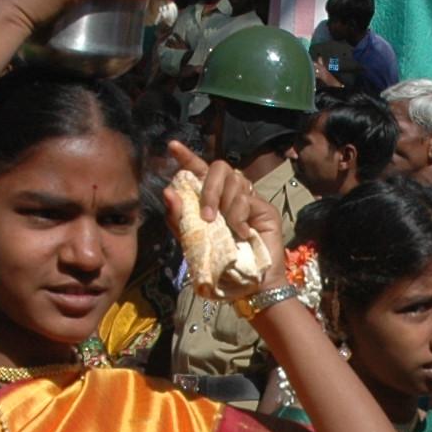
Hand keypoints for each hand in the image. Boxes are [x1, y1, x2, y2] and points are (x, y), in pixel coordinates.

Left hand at [162, 139, 291, 291]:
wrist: (247, 285)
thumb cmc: (221, 266)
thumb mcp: (193, 244)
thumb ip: (179, 220)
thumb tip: (168, 192)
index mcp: (209, 200)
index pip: (198, 171)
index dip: (187, 157)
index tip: (173, 146)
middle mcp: (228, 195)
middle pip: (219, 168)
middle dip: (209, 189)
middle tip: (207, 216)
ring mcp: (248, 199)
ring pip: (234, 181)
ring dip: (226, 206)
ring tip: (228, 229)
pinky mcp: (263, 207)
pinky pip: (247, 198)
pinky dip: (239, 216)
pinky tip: (242, 233)